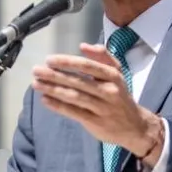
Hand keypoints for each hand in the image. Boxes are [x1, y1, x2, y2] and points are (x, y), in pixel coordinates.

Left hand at [32, 45, 163, 164]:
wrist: (135, 126)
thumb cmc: (120, 96)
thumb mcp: (117, 73)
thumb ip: (103, 57)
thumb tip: (84, 46)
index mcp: (113, 76)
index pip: (88, 66)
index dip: (67, 62)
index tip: (49, 59)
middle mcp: (108, 91)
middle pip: (78, 81)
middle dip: (55, 75)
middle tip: (36, 70)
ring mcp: (102, 108)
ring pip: (74, 97)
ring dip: (53, 89)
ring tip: (36, 83)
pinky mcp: (95, 123)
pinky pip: (74, 112)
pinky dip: (58, 106)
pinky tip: (45, 100)